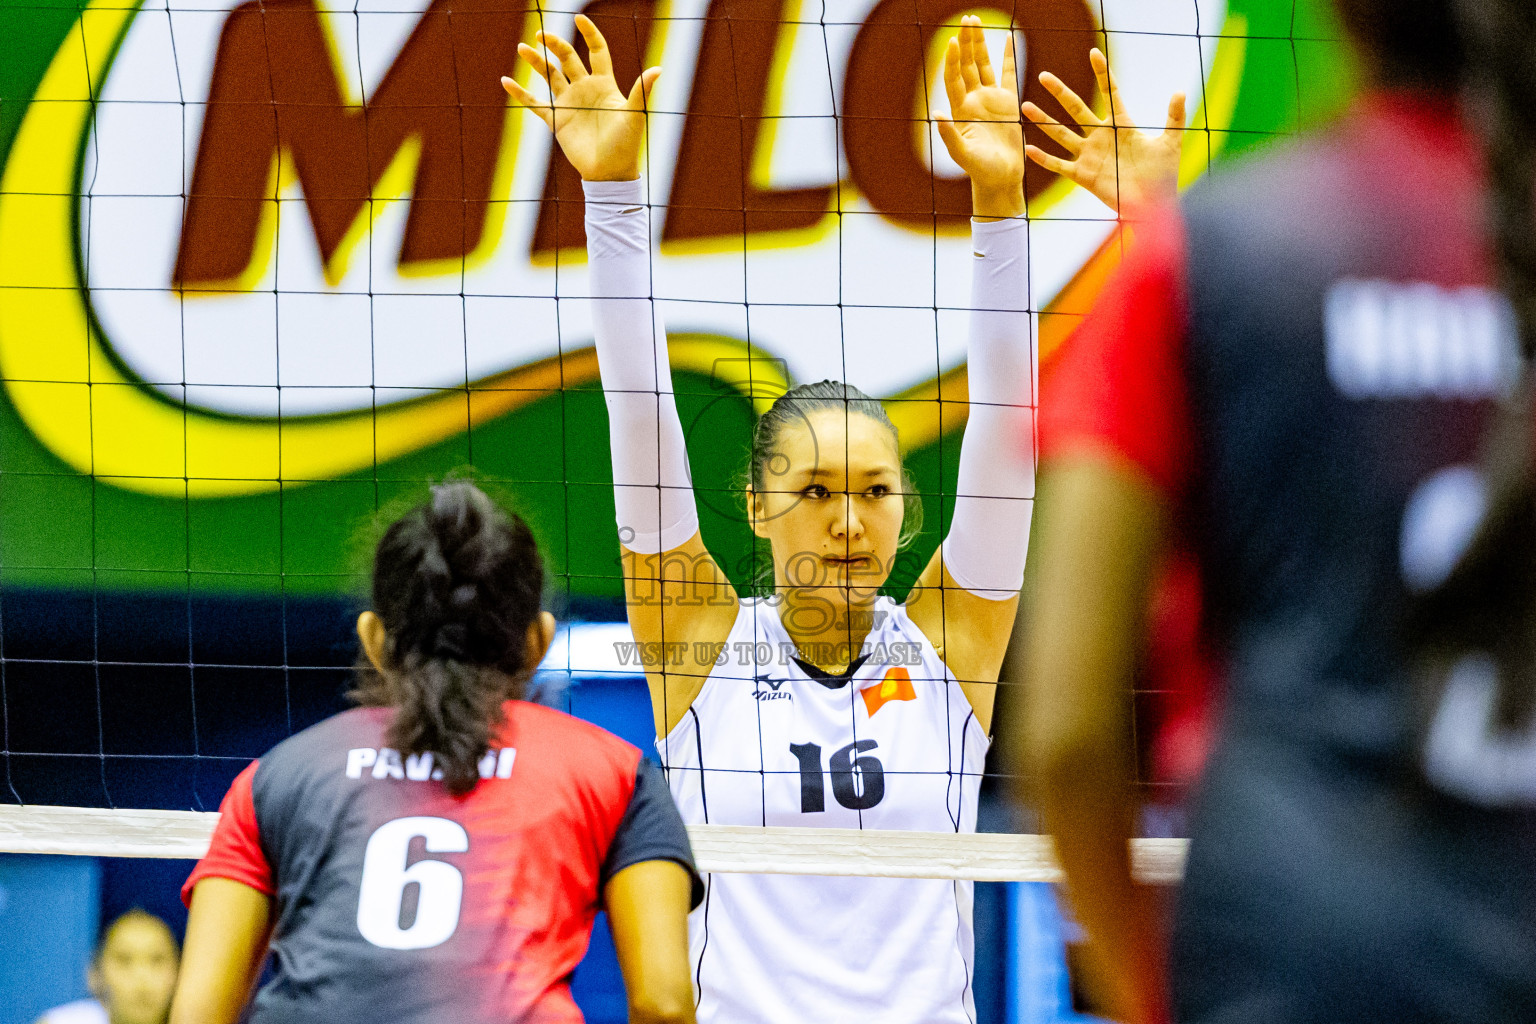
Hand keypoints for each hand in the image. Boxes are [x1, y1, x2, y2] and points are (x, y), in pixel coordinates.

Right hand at [501, 15, 660, 181]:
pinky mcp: (557, 121)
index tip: (579, 18)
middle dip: (554, 44)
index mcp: (604, 84)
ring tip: (522, 48)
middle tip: (540, 34)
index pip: (596, 51)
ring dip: (536, 62)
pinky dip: (520, 94)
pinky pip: (535, 104)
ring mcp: (569, 104)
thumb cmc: (626, 144)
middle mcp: (585, 89)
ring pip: (549, 76)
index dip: (589, 34)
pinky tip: (506, 81)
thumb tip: (658, 69)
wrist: (610, 173)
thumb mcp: (634, 115)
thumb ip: (641, 91)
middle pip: (567, 58)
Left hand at [934, 15, 1024, 220]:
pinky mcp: (1008, 102)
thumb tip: (936, 115)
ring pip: (983, 65)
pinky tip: (1007, 38)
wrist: (1000, 178)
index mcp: (961, 110)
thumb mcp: (962, 154)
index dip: (952, 60)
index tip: (952, 41)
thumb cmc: (980, 170)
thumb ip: (950, 135)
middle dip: (966, 42)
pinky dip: (1008, 56)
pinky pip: (1008, 74)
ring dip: (979, 44)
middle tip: (966, 19)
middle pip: (967, 65)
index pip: (954, 79)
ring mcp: (990, 99)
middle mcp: (974, 101)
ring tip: (975, 21)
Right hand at [1023, 48, 1185, 211]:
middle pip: (1076, 109)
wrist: (1154, 205)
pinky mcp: (1083, 175)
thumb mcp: (1171, 143)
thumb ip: (1174, 117)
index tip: (1094, 53)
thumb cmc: (1164, 175)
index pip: (1110, 93)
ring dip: (1043, 121)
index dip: (1102, 73)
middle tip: (1044, 76)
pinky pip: (1060, 165)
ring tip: (1025, 106)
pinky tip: (1029, 149)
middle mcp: (1101, 137)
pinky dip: (1044, 159)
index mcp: (1122, 125)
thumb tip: (1180, 91)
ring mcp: (1090, 156)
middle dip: (1060, 92)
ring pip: (1061, 134)